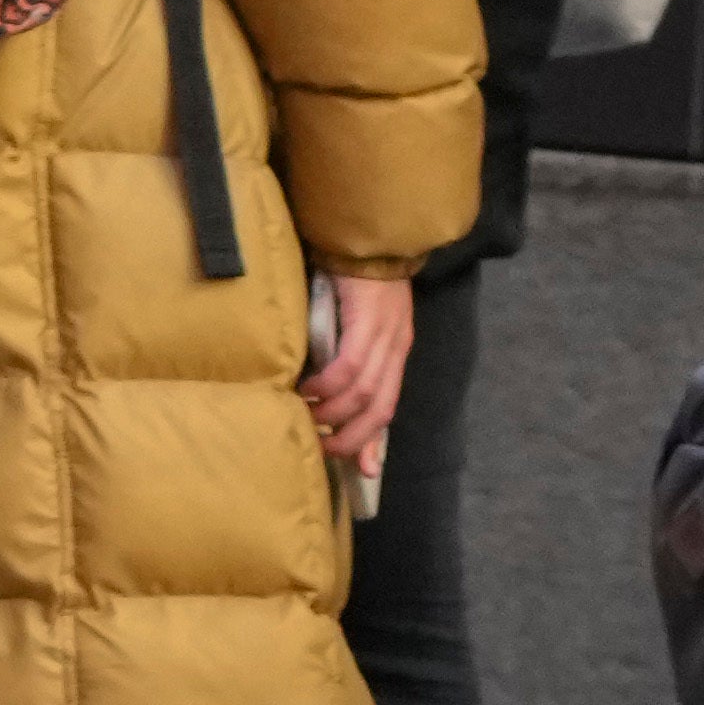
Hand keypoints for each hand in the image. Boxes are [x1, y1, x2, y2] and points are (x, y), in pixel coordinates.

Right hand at [298, 266, 415, 487]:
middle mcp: (395, 348)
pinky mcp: (367, 321)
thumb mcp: (356, 320)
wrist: (369, 234)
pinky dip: (329, 384)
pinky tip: (309, 390)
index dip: (374, 441)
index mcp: (395, 349)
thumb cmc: (354, 274)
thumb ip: (346, 352)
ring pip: (365, 393)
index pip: (388, 406)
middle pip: (380, 410)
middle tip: (321, 450)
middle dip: (352, 438)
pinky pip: (351, 365)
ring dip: (335, 414)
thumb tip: (320, 388)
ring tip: (307, 420)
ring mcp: (385, 336)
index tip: (361, 470)